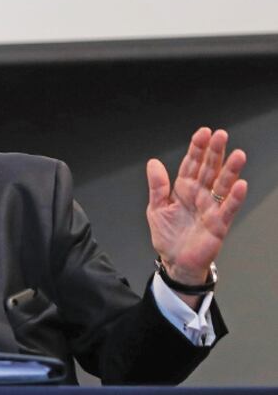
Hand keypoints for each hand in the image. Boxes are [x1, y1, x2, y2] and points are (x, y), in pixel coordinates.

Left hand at [147, 127, 247, 289]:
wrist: (174, 261)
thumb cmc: (168, 235)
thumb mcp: (156, 208)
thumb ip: (157, 186)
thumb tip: (153, 163)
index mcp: (184, 189)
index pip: (191, 164)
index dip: (197, 149)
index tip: (203, 133)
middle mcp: (200, 195)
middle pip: (209, 170)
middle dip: (215, 153)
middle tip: (221, 135)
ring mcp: (211, 208)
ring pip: (223, 185)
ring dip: (230, 171)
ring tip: (238, 155)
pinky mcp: (218, 224)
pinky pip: (228, 209)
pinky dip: (235, 197)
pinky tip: (241, 185)